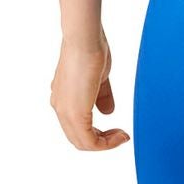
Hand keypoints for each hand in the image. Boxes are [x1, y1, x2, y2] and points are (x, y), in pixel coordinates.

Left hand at [50, 31, 128, 150]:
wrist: (84, 39)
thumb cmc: (90, 49)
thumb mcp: (99, 78)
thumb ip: (102, 97)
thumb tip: (108, 111)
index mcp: (64, 99)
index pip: (78, 128)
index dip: (99, 133)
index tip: (117, 129)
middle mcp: (61, 108)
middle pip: (79, 139)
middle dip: (103, 141)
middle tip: (121, 135)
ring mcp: (66, 112)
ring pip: (83, 143)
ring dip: (105, 144)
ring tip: (122, 136)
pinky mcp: (75, 114)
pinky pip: (89, 141)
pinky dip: (106, 143)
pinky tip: (120, 135)